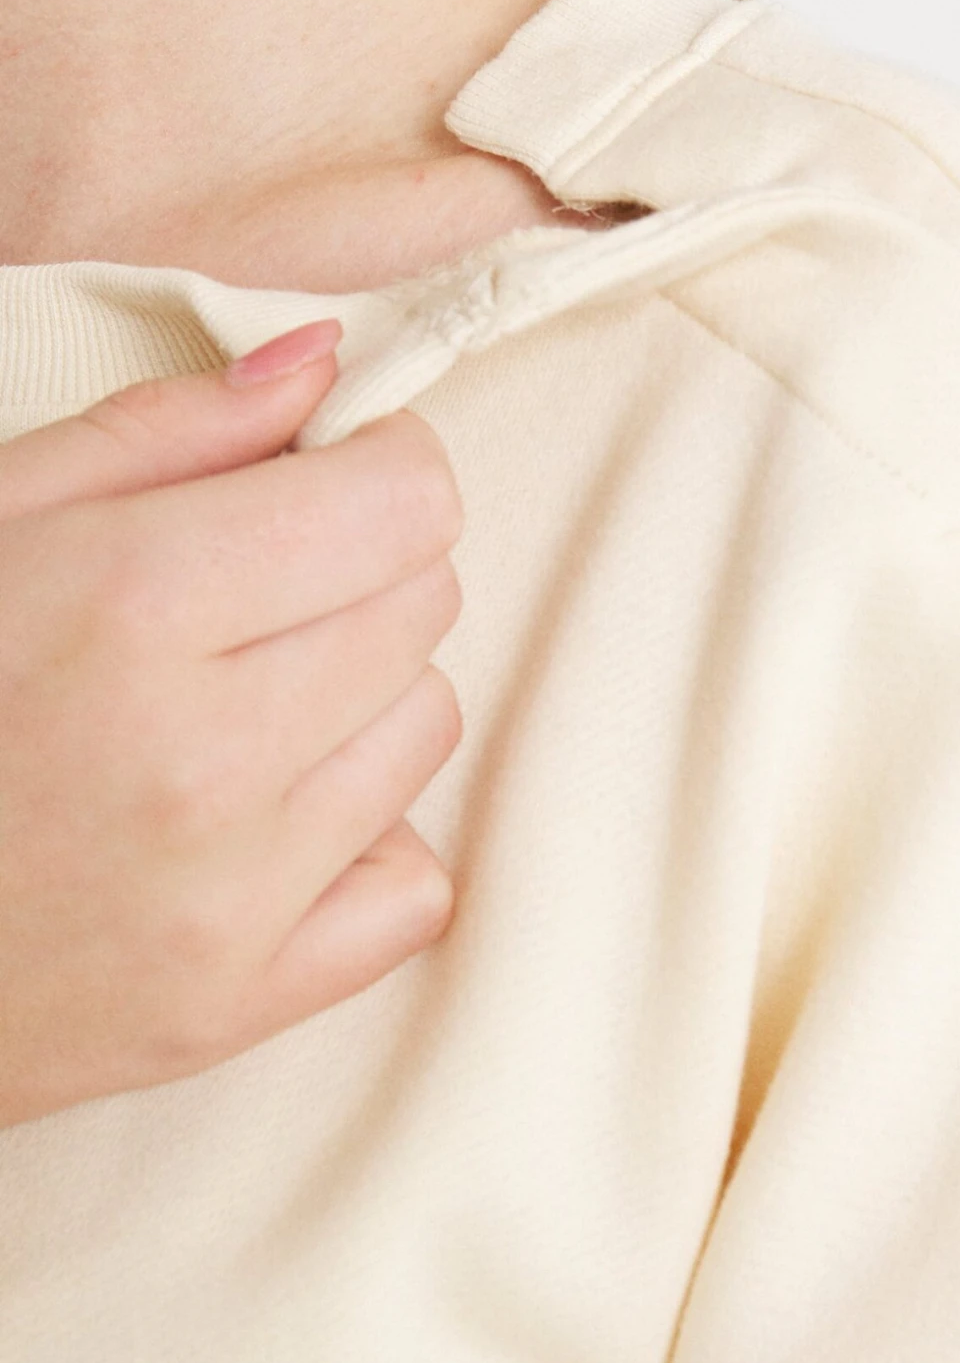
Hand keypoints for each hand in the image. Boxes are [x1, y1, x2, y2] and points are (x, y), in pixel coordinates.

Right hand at [0, 320, 464, 1128]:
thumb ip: (165, 434)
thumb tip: (325, 363)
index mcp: (131, 605)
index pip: (405, 503)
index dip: (372, 472)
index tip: (319, 485)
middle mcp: (204, 757)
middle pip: (423, 606)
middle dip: (354, 575)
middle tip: (240, 602)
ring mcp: (232, 897)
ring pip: (425, 730)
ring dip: (354, 702)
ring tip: (225, 713)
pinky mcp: (243, 1000)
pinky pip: (413, 883)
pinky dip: (362, 846)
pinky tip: (260, 826)